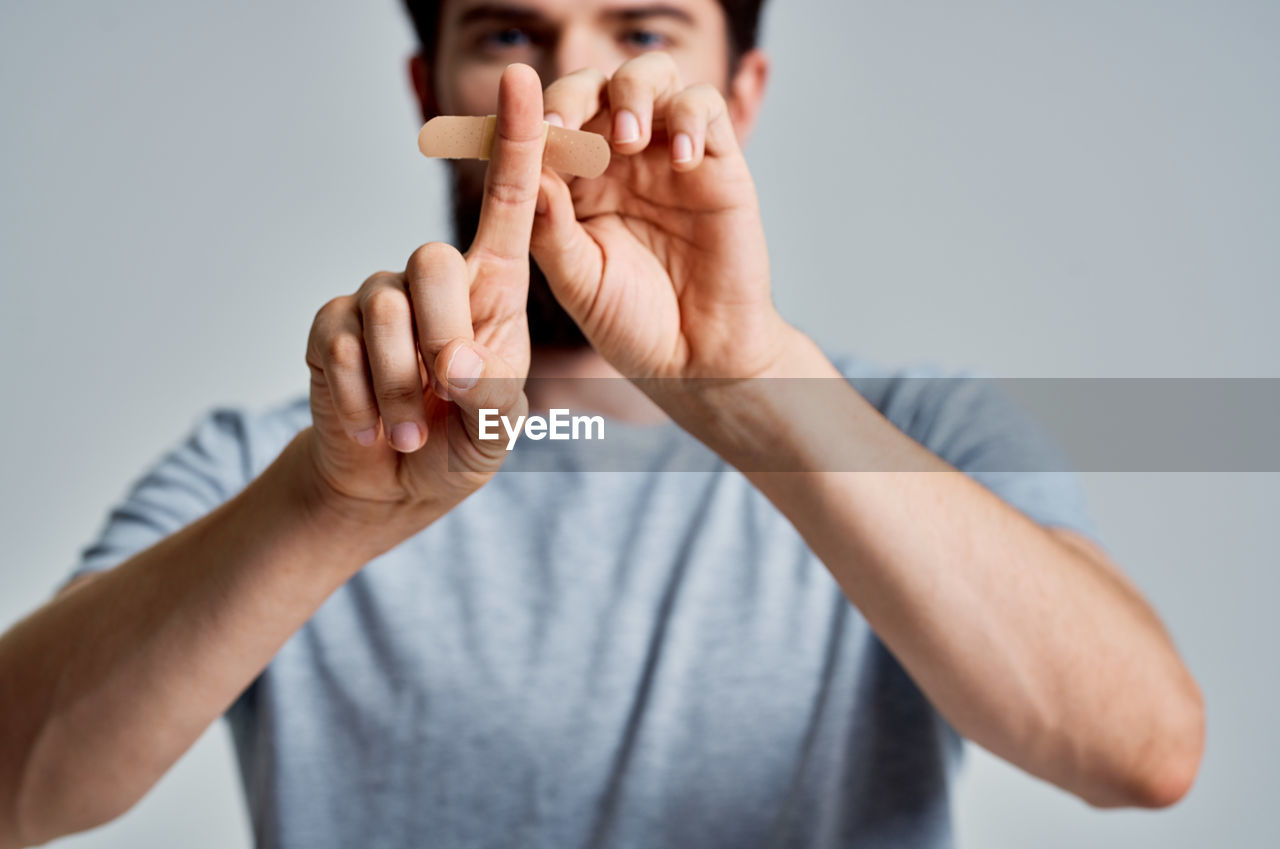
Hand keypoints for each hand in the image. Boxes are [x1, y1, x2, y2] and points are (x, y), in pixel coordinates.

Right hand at [302, 64, 544, 531]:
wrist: (393, 482)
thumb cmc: (458, 444)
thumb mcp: (496, 430)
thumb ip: (491, 397)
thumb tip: (454, 362)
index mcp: (494, 292)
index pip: (509, 205)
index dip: (517, 144)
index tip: (526, 83)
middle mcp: (437, 282)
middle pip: (433, 259)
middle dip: (441, 337)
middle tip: (450, 390)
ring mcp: (379, 298)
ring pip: (384, 310)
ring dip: (401, 386)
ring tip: (411, 426)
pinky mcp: (330, 325)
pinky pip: (340, 345)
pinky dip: (362, 399)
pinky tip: (373, 421)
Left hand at [530, 53, 798, 382]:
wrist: (700, 361)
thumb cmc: (634, 325)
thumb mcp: (579, 282)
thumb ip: (550, 229)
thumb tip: (525, 172)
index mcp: (574, 183)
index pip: (545, 127)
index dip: (526, 120)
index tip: (512, 132)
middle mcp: (619, 159)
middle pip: (593, 86)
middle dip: (573, 95)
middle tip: (563, 126)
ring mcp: (668, 155)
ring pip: (650, 76)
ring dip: (631, 93)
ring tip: (629, 139)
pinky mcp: (718, 161)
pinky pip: (705, 107)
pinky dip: (690, 118)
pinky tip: (682, 161)